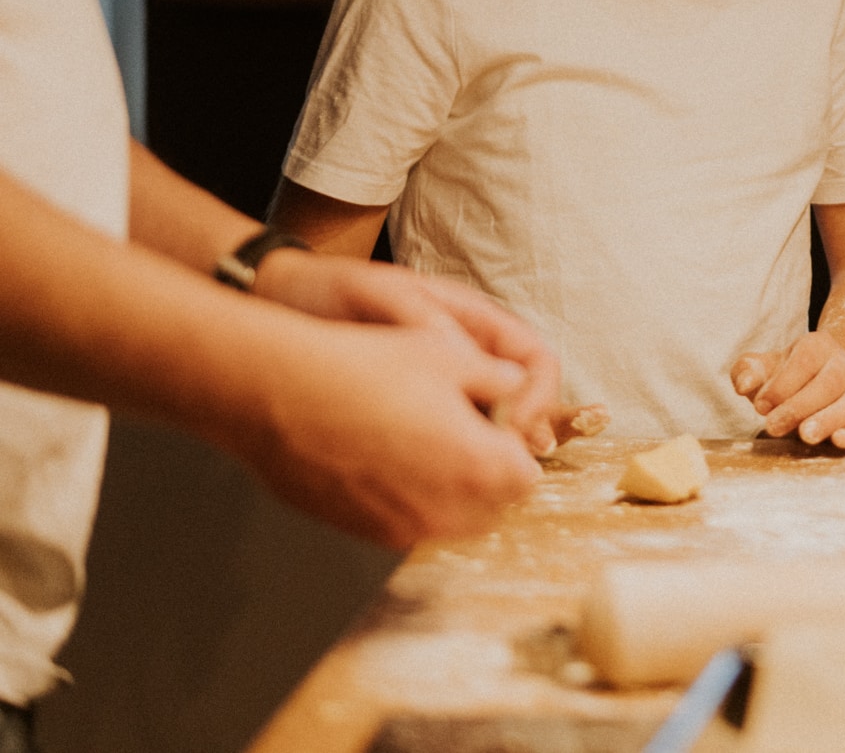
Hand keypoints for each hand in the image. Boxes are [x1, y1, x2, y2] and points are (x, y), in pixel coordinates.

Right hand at [236, 321, 541, 549]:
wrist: (278, 395)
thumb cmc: (366, 367)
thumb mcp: (447, 353)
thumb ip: (498, 376)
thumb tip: (516, 384)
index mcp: (480, 466)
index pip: (526, 476)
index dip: (515, 447)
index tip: (496, 422)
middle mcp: (445, 510)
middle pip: (492, 505)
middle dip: (489, 473)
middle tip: (467, 432)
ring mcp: (400, 528)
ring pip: (449, 519)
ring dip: (452, 489)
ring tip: (426, 442)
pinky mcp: (360, 531)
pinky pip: (405, 523)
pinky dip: (410, 499)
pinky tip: (387, 457)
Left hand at [254, 249, 564, 455]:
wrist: (283, 305)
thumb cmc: (334, 292)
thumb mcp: (385, 296)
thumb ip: (429, 322)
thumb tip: (475, 363)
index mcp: (474, 323)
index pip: (536, 361)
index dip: (536, 397)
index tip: (513, 427)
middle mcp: (468, 358)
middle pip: (522, 404)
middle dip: (522, 438)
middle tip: (503, 468)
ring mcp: (443, 389)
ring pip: (488, 430)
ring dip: (488, 460)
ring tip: (469, 483)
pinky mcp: (413, 418)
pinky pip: (447, 446)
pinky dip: (448, 469)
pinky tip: (428, 484)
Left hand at [730, 331, 844, 447]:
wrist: (820, 377)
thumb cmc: (786, 375)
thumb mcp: (763, 368)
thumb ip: (747, 371)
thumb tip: (743, 385)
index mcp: (817, 346)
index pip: (805, 360)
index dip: (782, 385)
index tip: (761, 407)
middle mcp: (843, 363)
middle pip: (830, 381)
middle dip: (800, 406)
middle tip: (773, 427)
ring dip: (830, 419)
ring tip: (806, 436)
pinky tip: (837, 441)